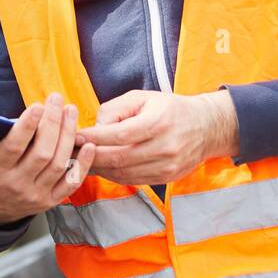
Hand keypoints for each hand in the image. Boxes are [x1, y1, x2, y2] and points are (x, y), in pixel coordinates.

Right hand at [0, 92, 94, 226]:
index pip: (14, 148)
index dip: (27, 127)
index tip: (37, 105)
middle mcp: (17, 185)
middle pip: (41, 154)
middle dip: (52, 125)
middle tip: (57, 100)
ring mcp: (36, 195)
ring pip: (58, 164)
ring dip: (68, 136)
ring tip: (71, 111)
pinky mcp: (51, 201)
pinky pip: (72, 183)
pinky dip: (83, 165)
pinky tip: (90, 145)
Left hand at [73, 90, 237, 185]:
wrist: (205, 127)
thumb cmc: (169, 108)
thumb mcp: (143, 97)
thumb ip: (115, 109)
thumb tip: (95, 129)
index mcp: (159, 121)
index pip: (119, 134)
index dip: (94, 137)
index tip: (76, 136)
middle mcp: (165, 146)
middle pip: (119, 157)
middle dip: (91, 156)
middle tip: (71, 153)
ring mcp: (168, 165)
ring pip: (124, 173)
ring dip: (99, 169)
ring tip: (81, 162)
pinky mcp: (167, 177)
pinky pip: (133, 180)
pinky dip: (114, 175)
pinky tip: (102, 168)